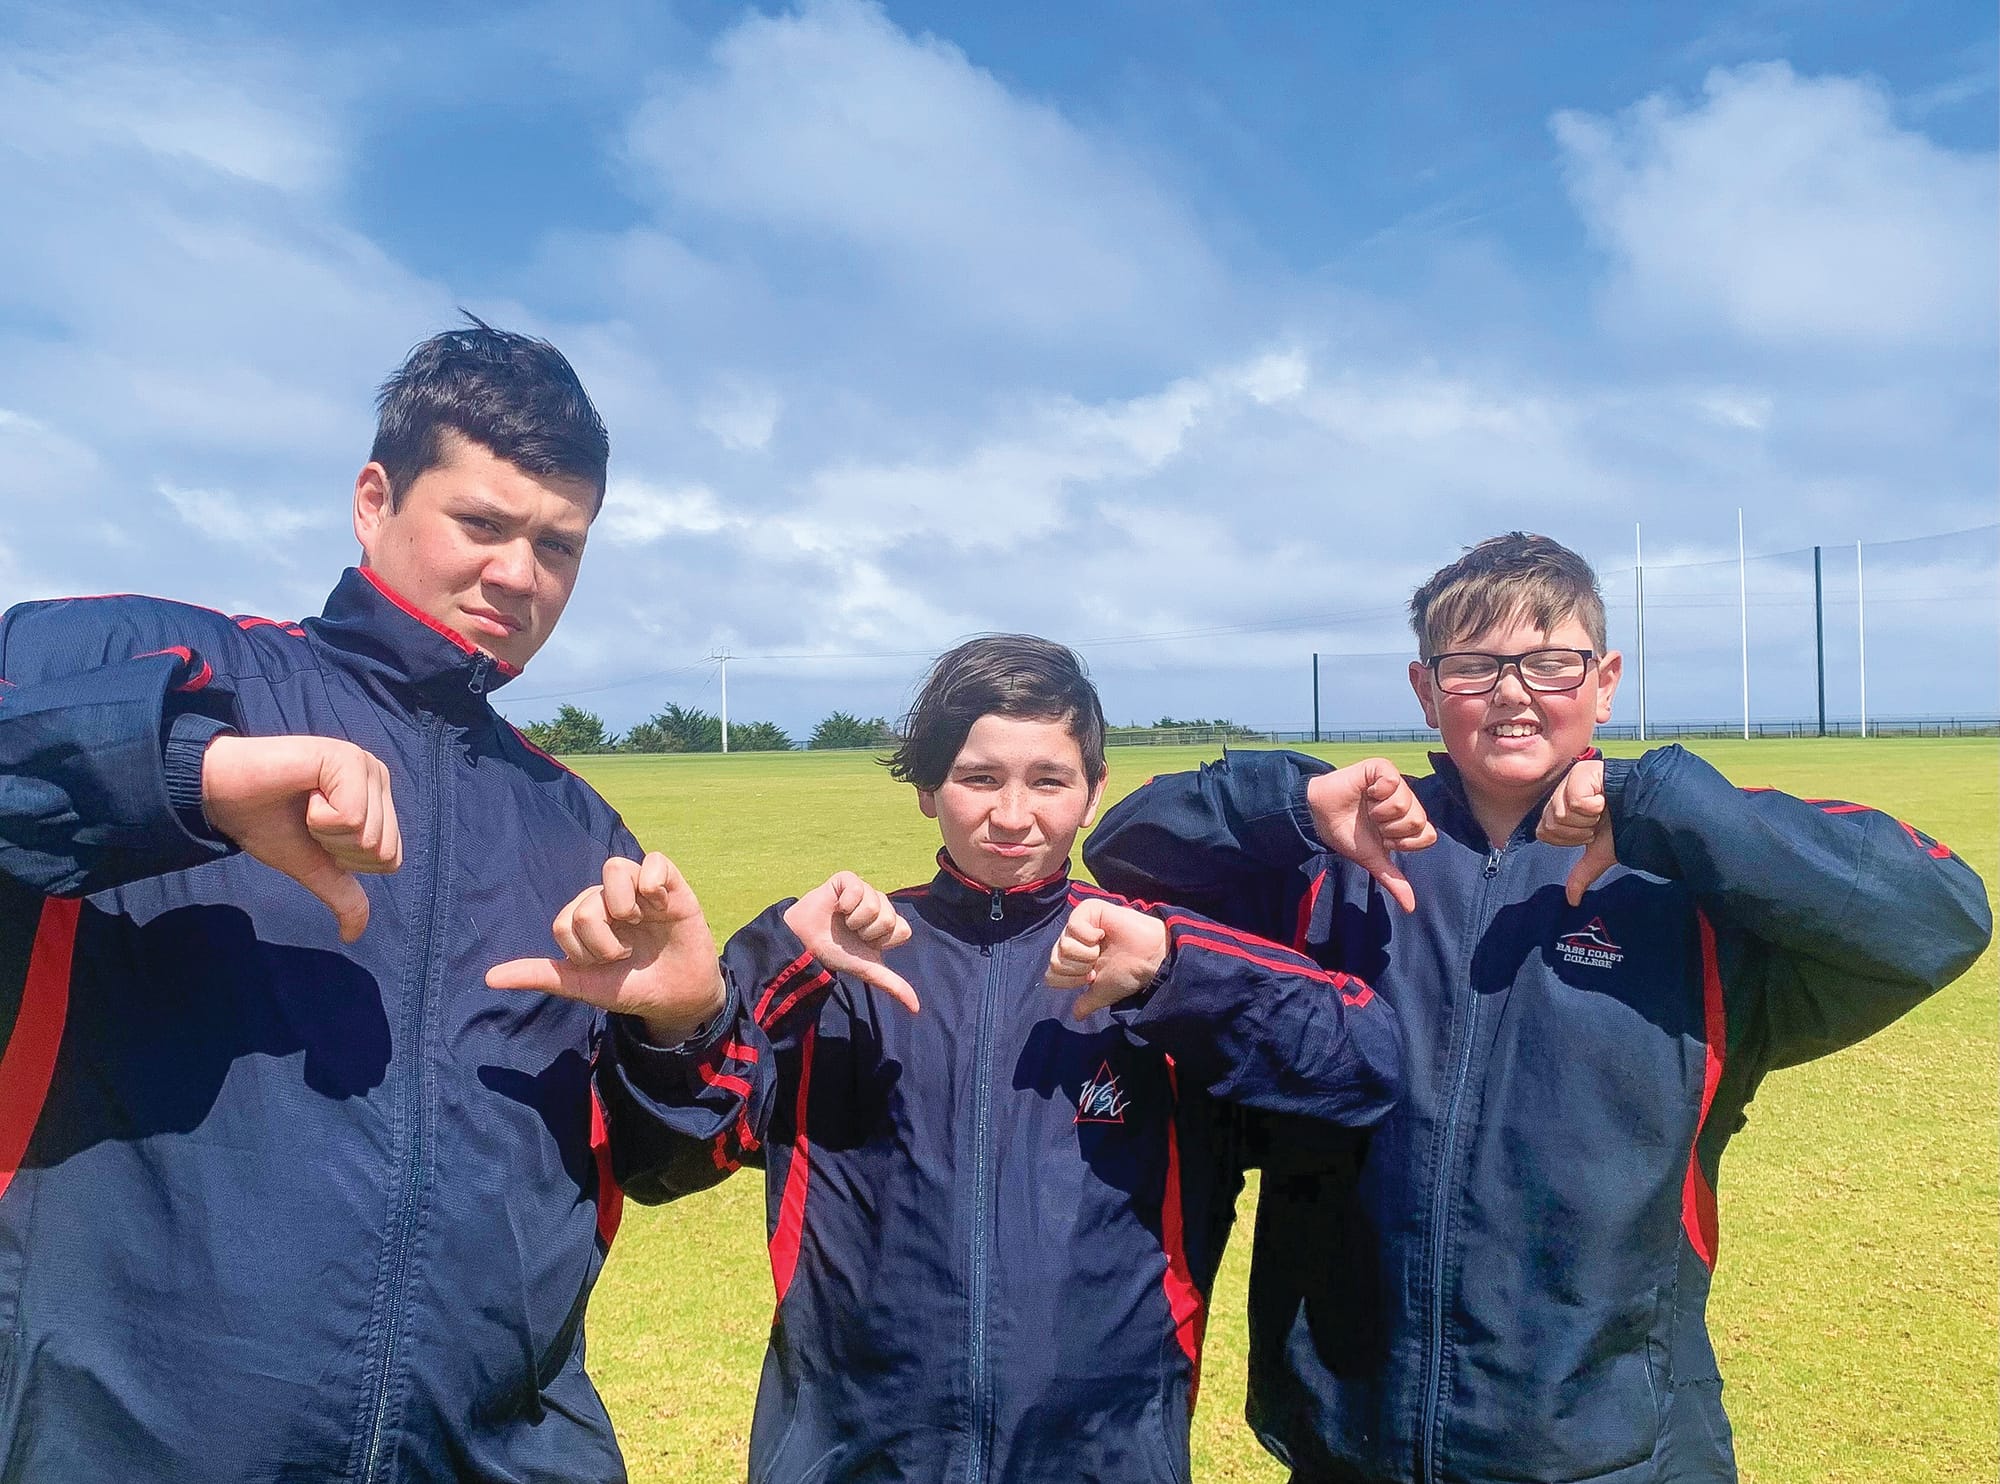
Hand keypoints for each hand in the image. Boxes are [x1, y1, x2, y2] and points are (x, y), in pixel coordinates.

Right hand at [200, 733, 401, 942]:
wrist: (222, 795)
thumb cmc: (268, 824)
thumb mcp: (313, 866)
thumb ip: (341, 895)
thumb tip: (354, 936)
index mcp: (378, 800)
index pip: (390, 860)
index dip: (345, 860)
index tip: (315, 833)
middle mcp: (378, 777)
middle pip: (381, 850)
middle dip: (335, 847)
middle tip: (308, 818)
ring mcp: (364, 764)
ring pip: (367, 836)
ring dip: (324, 831)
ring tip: (304, 804)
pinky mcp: (346, 757)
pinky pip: (350, 818)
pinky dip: (319, 818)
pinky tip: (304, 791)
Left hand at [486, 852, 727, 1043]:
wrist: (677, 999)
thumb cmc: (630, 987)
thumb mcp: (584, 985)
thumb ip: (541, 975)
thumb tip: (489, 978)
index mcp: (586, 916)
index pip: (564, 922)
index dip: (583, 951)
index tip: (605, 965)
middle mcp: (610, 898)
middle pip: (587, 903)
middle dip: (604, 941)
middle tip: (627, 954)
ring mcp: (640, 890)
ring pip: (614, 869)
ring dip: (623, 907)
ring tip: (641, 925)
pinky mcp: (673, 885)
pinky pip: (654, 862)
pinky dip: (652, 883)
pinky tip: (660, 907)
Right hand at [783, 872, 918, 1013]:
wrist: (805, 943)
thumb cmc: (836, 953)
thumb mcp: (867, 970)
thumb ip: (893, 985)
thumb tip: (916, 1009)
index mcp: (888, 924)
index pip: (903, 930)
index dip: (882, 941)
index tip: (865, 944)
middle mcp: (879, 905)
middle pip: (890, 918)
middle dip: (867, 931)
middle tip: (851, 932)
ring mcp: (864, 891)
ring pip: (874, 904)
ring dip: (854, 919)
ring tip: (842, 920)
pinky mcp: (847, 879)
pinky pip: (858, 889)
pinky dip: (845, 903)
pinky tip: (836, 907)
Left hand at [1046, 899, 1169, 1018]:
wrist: (1149, 959)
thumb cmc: (1128, 973)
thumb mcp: (1103, 992)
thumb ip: (1087, 1003)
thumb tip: (1076, 1016)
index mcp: (1072, 960)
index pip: (1051, 975)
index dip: (1071, 981)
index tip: (1092, 977)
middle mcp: (1072, 941)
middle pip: (1055, 961)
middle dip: (1080, 969)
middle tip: (1098, 963)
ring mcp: (1079, 924)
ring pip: (1064, 946)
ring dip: (1087, 954)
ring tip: (1102, 950)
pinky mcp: (1089, 909)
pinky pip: (1073, 925)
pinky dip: (1088, 935)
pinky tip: (1102, 934)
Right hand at [1304, 758, 1436, 911]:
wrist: (1318, 817)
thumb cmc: (1346, 834)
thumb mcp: (1371, 858)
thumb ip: (1392, 879)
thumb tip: (1410, 907)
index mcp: (1408, 821)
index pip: (1428, 835)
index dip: (1402, 842)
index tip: (1383, 839)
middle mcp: (1407, 801)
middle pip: (1419, 820)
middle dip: (1389, 828)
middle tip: (1372, 822)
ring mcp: (1395, 783)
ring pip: (1405, 802)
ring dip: (1379, 812)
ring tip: (1367, 807)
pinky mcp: (1381, 768)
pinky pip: (1393, 781)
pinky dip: (1376, 791)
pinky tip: (1366, 792)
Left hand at [1538, 760, 1616, 905]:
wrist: (1648, 811)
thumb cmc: (1624, 829)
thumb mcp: (1599, 853)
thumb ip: (1581, 875)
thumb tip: (1572, 901)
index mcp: (1559, 808)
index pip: (1544, 832)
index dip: (1570, 839)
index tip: (1590, 833)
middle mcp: (1561, 792)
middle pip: (1550, 823)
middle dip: (1579, 831)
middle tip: (1598, 822)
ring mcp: (1570, 779)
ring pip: (1561, 813)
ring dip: (1587, 819)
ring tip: (1603, 810)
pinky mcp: (1582, 771)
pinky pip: (1575, 799)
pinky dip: (1593, 805)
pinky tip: (1605, 800)